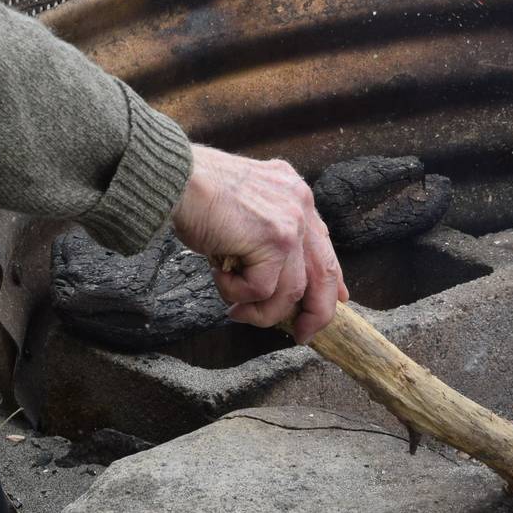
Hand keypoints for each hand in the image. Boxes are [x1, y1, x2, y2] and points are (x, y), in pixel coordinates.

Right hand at [170, 145, 346, 342]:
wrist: (177, 177)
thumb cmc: (195, 190)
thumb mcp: (242, 205)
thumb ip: (263, 232)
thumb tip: (269, 275)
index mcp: (294, 193)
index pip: (322, 244)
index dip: (329, 279)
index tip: (336, 301)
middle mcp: (300, 204)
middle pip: (323, 273)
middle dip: (316, 313)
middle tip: (302, 334)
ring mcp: (291, 223)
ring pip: (290, 292)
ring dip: (260, 310)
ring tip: (234, 307)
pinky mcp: (274, 240)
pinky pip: (261, 290)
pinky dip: (236, 292)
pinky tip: (218, 275)